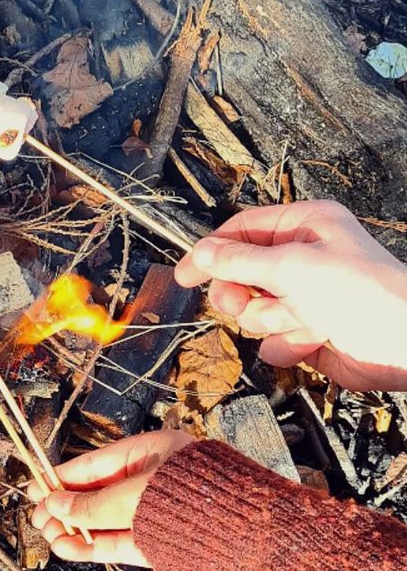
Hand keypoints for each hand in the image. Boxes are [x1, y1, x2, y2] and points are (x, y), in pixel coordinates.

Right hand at [28, 431, 193, 565]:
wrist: (242, 538)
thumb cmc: (189, 500)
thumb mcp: (133, 495)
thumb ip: (93, 504)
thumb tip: (54, 505)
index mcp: (151, 454)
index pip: (97, 464)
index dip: (64, 477)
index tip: (36, 488)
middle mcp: (152, 483)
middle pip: (98, 494)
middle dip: (66, 507)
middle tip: (37, 518)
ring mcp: (155, 514)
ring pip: (106, 522)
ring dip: (75, 529)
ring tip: (47, 536)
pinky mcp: (158, 544)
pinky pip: (119, 543)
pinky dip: (93, 546)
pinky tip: (67, 548)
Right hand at [175, 200, 406, 390]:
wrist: (403, 344)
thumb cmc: (364, 293)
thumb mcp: (290, 265)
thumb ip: (238, 260)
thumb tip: (202, 254)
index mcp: (304, 226)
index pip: (242, 231)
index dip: (211, 253)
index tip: (186, 275)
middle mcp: (304, 258)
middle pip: (240, 275)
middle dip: (241, 294)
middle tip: (240, 301)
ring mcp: (306, 297)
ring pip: (253, 312)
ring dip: (271, 320)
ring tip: (300, 319)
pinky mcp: (308, 331)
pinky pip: (272, 340)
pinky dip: (288, 343)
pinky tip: (313, 340)